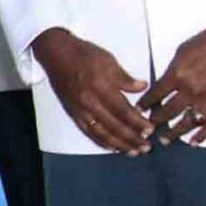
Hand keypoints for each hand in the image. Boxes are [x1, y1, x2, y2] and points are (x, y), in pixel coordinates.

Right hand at [33, 28, 154, 155]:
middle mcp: (89, 101)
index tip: (150, 129)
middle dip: (131, 138)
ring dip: (119, 144)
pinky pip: (88, 132)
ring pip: (101, 133)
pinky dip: (101, 141)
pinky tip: (112, 147)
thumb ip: (125, 77)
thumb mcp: (108, 59)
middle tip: (146, 146)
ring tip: (133, 151)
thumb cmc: (82, 54)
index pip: (122, 110)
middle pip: (113, 125)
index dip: (137, 122)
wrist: (56, 54)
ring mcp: (80, 109)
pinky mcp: (74, 113)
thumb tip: (142, 87)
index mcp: (100, 86)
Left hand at [142, 16, 205, 144]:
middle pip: (168, 112)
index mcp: (178, 75)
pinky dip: (202, 135)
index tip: (138, 111)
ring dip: (174, 133)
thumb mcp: (181, 51)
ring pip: (187, 123)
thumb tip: (163, 86)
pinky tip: (193, 142)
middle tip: (148, 128)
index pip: (155, 95)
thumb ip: (172, 71)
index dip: (144, 105)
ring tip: (165, 140)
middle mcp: (191, 90)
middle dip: (156, 122)